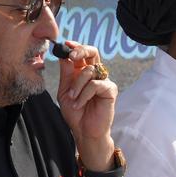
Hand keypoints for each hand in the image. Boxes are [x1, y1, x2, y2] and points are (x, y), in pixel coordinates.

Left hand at [55, 42, 116, 156]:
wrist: (84, 132)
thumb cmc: (75, 113)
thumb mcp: (65, 92)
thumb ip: (65, 75)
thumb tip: (64, 56)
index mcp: (82, 72)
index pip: (82, 53)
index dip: (75, 46)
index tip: (65, 44)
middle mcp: (95, 74)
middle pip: (93, 52)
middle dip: (81, 50)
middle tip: (71, 56)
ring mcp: (104, 81)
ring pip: (90, 70)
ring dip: (77, 85)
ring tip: (73, 99)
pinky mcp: (110, 90)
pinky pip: (95, 84)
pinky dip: (84, 94)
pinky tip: (80, 104)